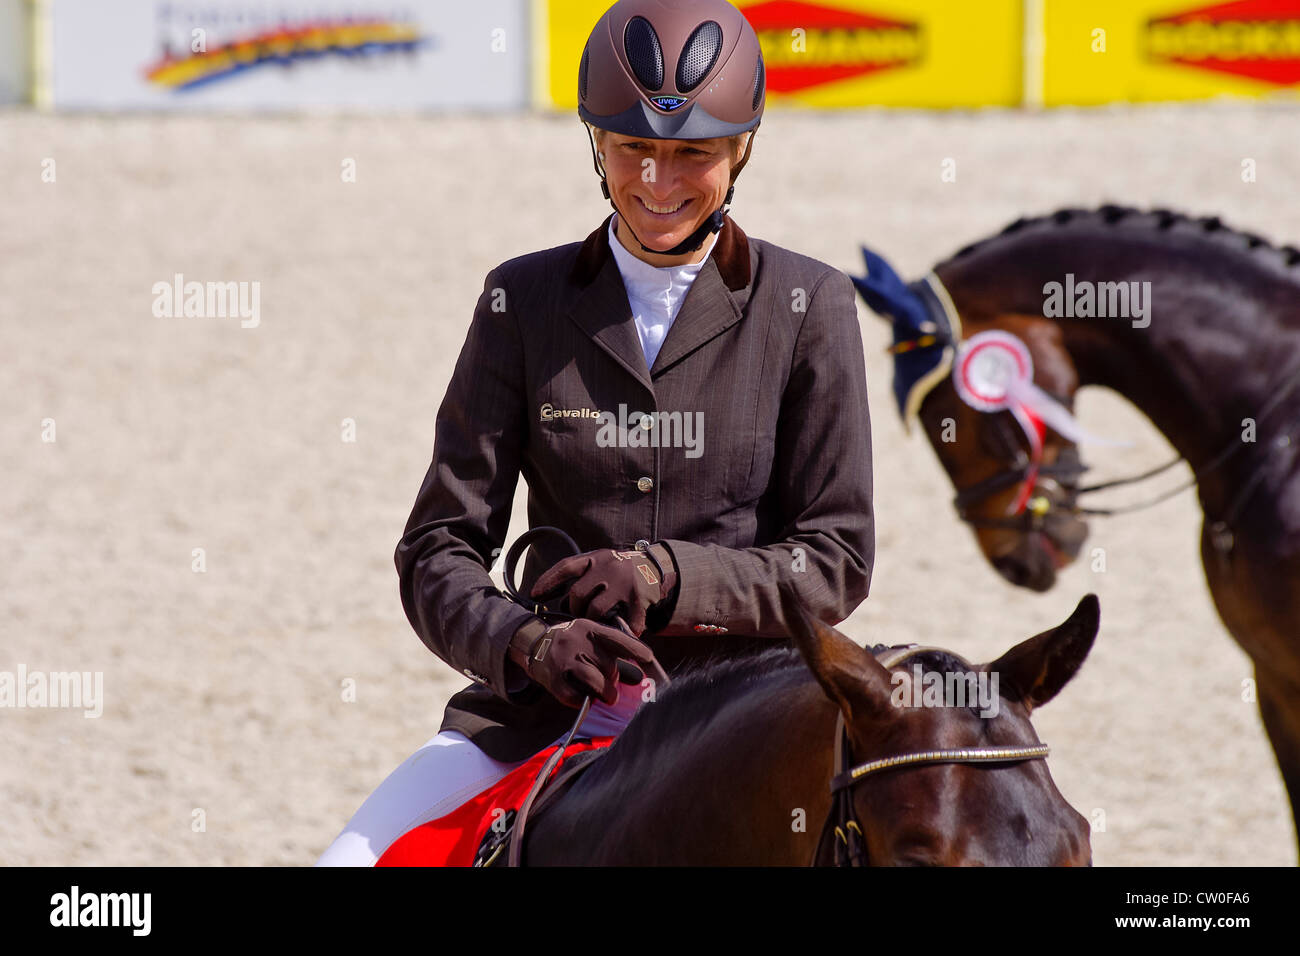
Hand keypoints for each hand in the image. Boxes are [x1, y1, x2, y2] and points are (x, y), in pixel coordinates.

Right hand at [509, 617, 661, 708]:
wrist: (534, 645)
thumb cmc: (572, 644)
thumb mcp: (591, 640)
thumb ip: (614, 654)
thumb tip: (639, 676)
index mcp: (589, 630)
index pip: (616, 639)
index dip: (634, 649)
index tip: (648, 658)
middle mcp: (576, 643)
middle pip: (608, 666)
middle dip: (614, 678)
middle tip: (611, 682)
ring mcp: (563, 661)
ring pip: (595, 682)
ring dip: (606, 693)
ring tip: (608, 697)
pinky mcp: (553, 680)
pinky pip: (576, 697)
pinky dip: (584, 701)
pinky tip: (584, 698)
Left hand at [530, 543, 677, 637]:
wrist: (654, 565)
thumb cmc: (618, 570)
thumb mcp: (600, 564)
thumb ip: (581, 576)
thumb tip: (555, 597)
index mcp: (595, 558)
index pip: (566, 567)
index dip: (547, 580)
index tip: (534, 594)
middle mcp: (608, 567)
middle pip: (578, 592)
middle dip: (573, 608)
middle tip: (576, 614)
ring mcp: (624, 582)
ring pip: (596, 608)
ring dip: (591, 619)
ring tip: (594, 622)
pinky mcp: (638, 596)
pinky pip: (628, 619)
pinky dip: (626, 628)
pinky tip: (626, 632)